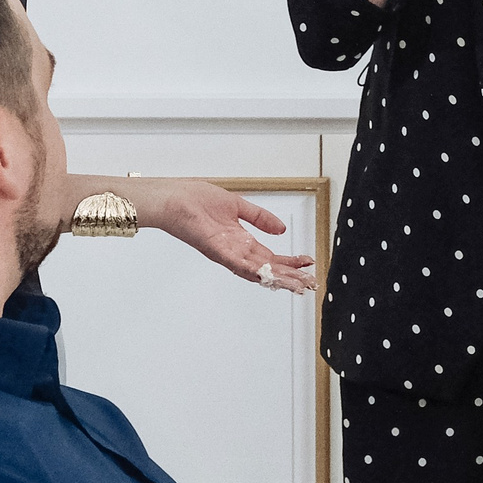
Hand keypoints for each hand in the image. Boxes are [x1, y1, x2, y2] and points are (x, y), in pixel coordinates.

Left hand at [127, 178, 317, 292]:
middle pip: (268, 268)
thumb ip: (260, 218)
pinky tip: (270, 276)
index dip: (289, 261)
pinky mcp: (216, 250)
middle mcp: (234, 251)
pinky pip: (238, 264)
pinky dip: (255, 271)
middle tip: (309, 282)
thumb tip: (281, 229)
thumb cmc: (194, 199)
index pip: (270, 256)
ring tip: (297, 284)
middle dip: (290, 276)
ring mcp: (225, 253)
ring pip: (257, 271)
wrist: (172, 198)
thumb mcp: (237, 206)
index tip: (307, 263)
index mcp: (240, 240)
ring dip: (277, 278)